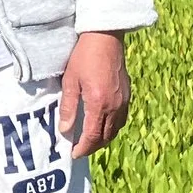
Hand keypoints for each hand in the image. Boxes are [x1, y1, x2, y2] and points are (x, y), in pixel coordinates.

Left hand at [61, 30, 132, 158]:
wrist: (105, 37)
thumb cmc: (84, 56)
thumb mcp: (70, 81)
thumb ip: (68, 107)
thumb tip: (65, 130)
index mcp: (99, 104)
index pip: (92, 136)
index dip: (82, 148)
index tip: (73, 154)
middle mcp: (114, 106)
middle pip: (106, 137)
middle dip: (93, 147)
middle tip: (79, 149)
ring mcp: (123, 101)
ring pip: (116, 130)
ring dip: (103, 139)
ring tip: (90, 140)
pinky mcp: (127, 94)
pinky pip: (122, 119)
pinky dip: (112, 127)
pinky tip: (103, 124)